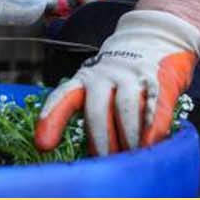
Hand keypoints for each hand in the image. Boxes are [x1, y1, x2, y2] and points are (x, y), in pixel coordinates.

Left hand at [34, 8, 199, 155]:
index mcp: (84, 80)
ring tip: (131, 156)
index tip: (43, 145)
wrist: (155, 36)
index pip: (63, 98)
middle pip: (96, 111)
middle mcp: (104, 76)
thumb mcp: (100, 90)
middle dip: (100, 141)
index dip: (52, 120)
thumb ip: (96, 120)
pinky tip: (152, 141)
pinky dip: (153, 124)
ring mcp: (131, 75)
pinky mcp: (156, 77)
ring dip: (128, 136)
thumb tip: (97, 163)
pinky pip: (154, 102)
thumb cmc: (121, 78)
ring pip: (125, 108)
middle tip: (105, 163)